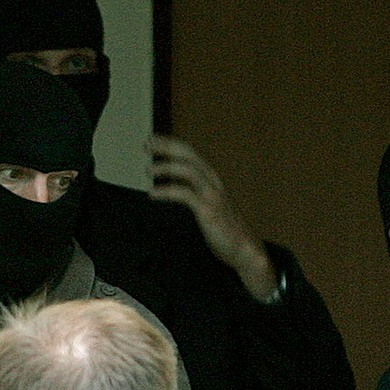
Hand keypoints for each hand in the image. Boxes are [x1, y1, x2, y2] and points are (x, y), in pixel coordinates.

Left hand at [148, 135, 278, 300]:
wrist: (243, 249)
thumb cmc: (223, 228)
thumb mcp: (207, 204)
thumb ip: (194, 192)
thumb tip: (173, 184)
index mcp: (211, 178)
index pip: (189, 152)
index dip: (170, 143)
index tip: (151, 140)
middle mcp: (213, 182)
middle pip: (189, 155)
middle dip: (166, 147)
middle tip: (146, 144)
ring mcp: (212, 195)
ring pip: (188, 170)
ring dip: (166, 167)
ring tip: (148, 169)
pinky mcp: (208, 210)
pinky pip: (185, 194)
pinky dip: (166, 191)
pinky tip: (153, 194)